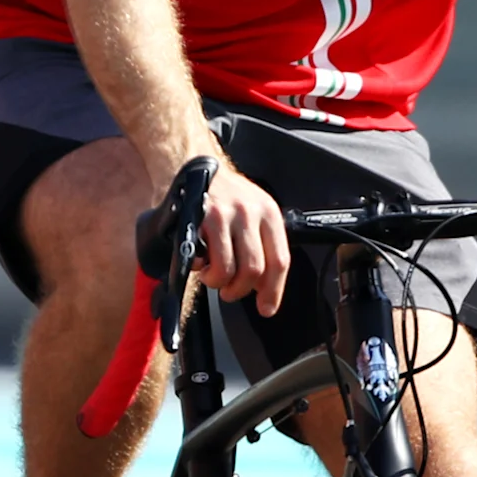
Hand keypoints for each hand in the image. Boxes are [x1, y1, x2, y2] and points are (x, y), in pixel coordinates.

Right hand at [190, 150, 291, 316]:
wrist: (197, 169)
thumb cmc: (225, 197)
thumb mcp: (253, 212)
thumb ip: (261, 245)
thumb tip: (263, 287)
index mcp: (269, 214)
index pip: (279, 261)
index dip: (273, 290)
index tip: (266, 307)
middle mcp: (251, 213)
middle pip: (255, 269)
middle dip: (240, 290)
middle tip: (230, 292)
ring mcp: (226, 215)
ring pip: (230, 269)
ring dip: (219, 283)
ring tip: (213, 279)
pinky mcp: (203, 218)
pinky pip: (207, 259)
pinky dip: (203, 271)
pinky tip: (200, 264)